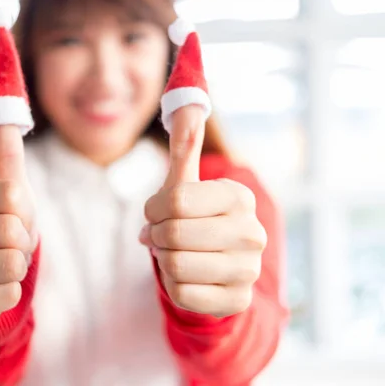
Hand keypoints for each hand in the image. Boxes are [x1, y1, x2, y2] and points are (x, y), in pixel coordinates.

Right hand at [0, 125, 36, 327]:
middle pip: (11, 232)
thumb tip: (2, 100)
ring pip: (12, 264)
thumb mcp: (8, 196)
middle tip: (9, 250)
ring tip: (0, 269)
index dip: (25, 214)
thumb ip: (7, 156)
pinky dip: (10, 294)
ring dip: (18, 269)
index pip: (12, 197)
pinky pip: (7, 295)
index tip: (14, 223)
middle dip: (23, 245)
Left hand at [140, 106, 266, 317]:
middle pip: (172, 234)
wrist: (213, 268)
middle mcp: (252, 232)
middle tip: (162, 236)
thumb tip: (188, 105)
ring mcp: (249, 269)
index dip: (152, 209)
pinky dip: (172, 286)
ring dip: (163, 261)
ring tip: (174, 255)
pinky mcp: (238, 300)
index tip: (155, 213)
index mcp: (238, 196)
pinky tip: (187, 277)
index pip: (174, 201)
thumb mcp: (184, 184)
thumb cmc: (192, 219)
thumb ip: (184, 146)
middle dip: (156, 236)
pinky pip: (181, 294)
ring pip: (174, 265)